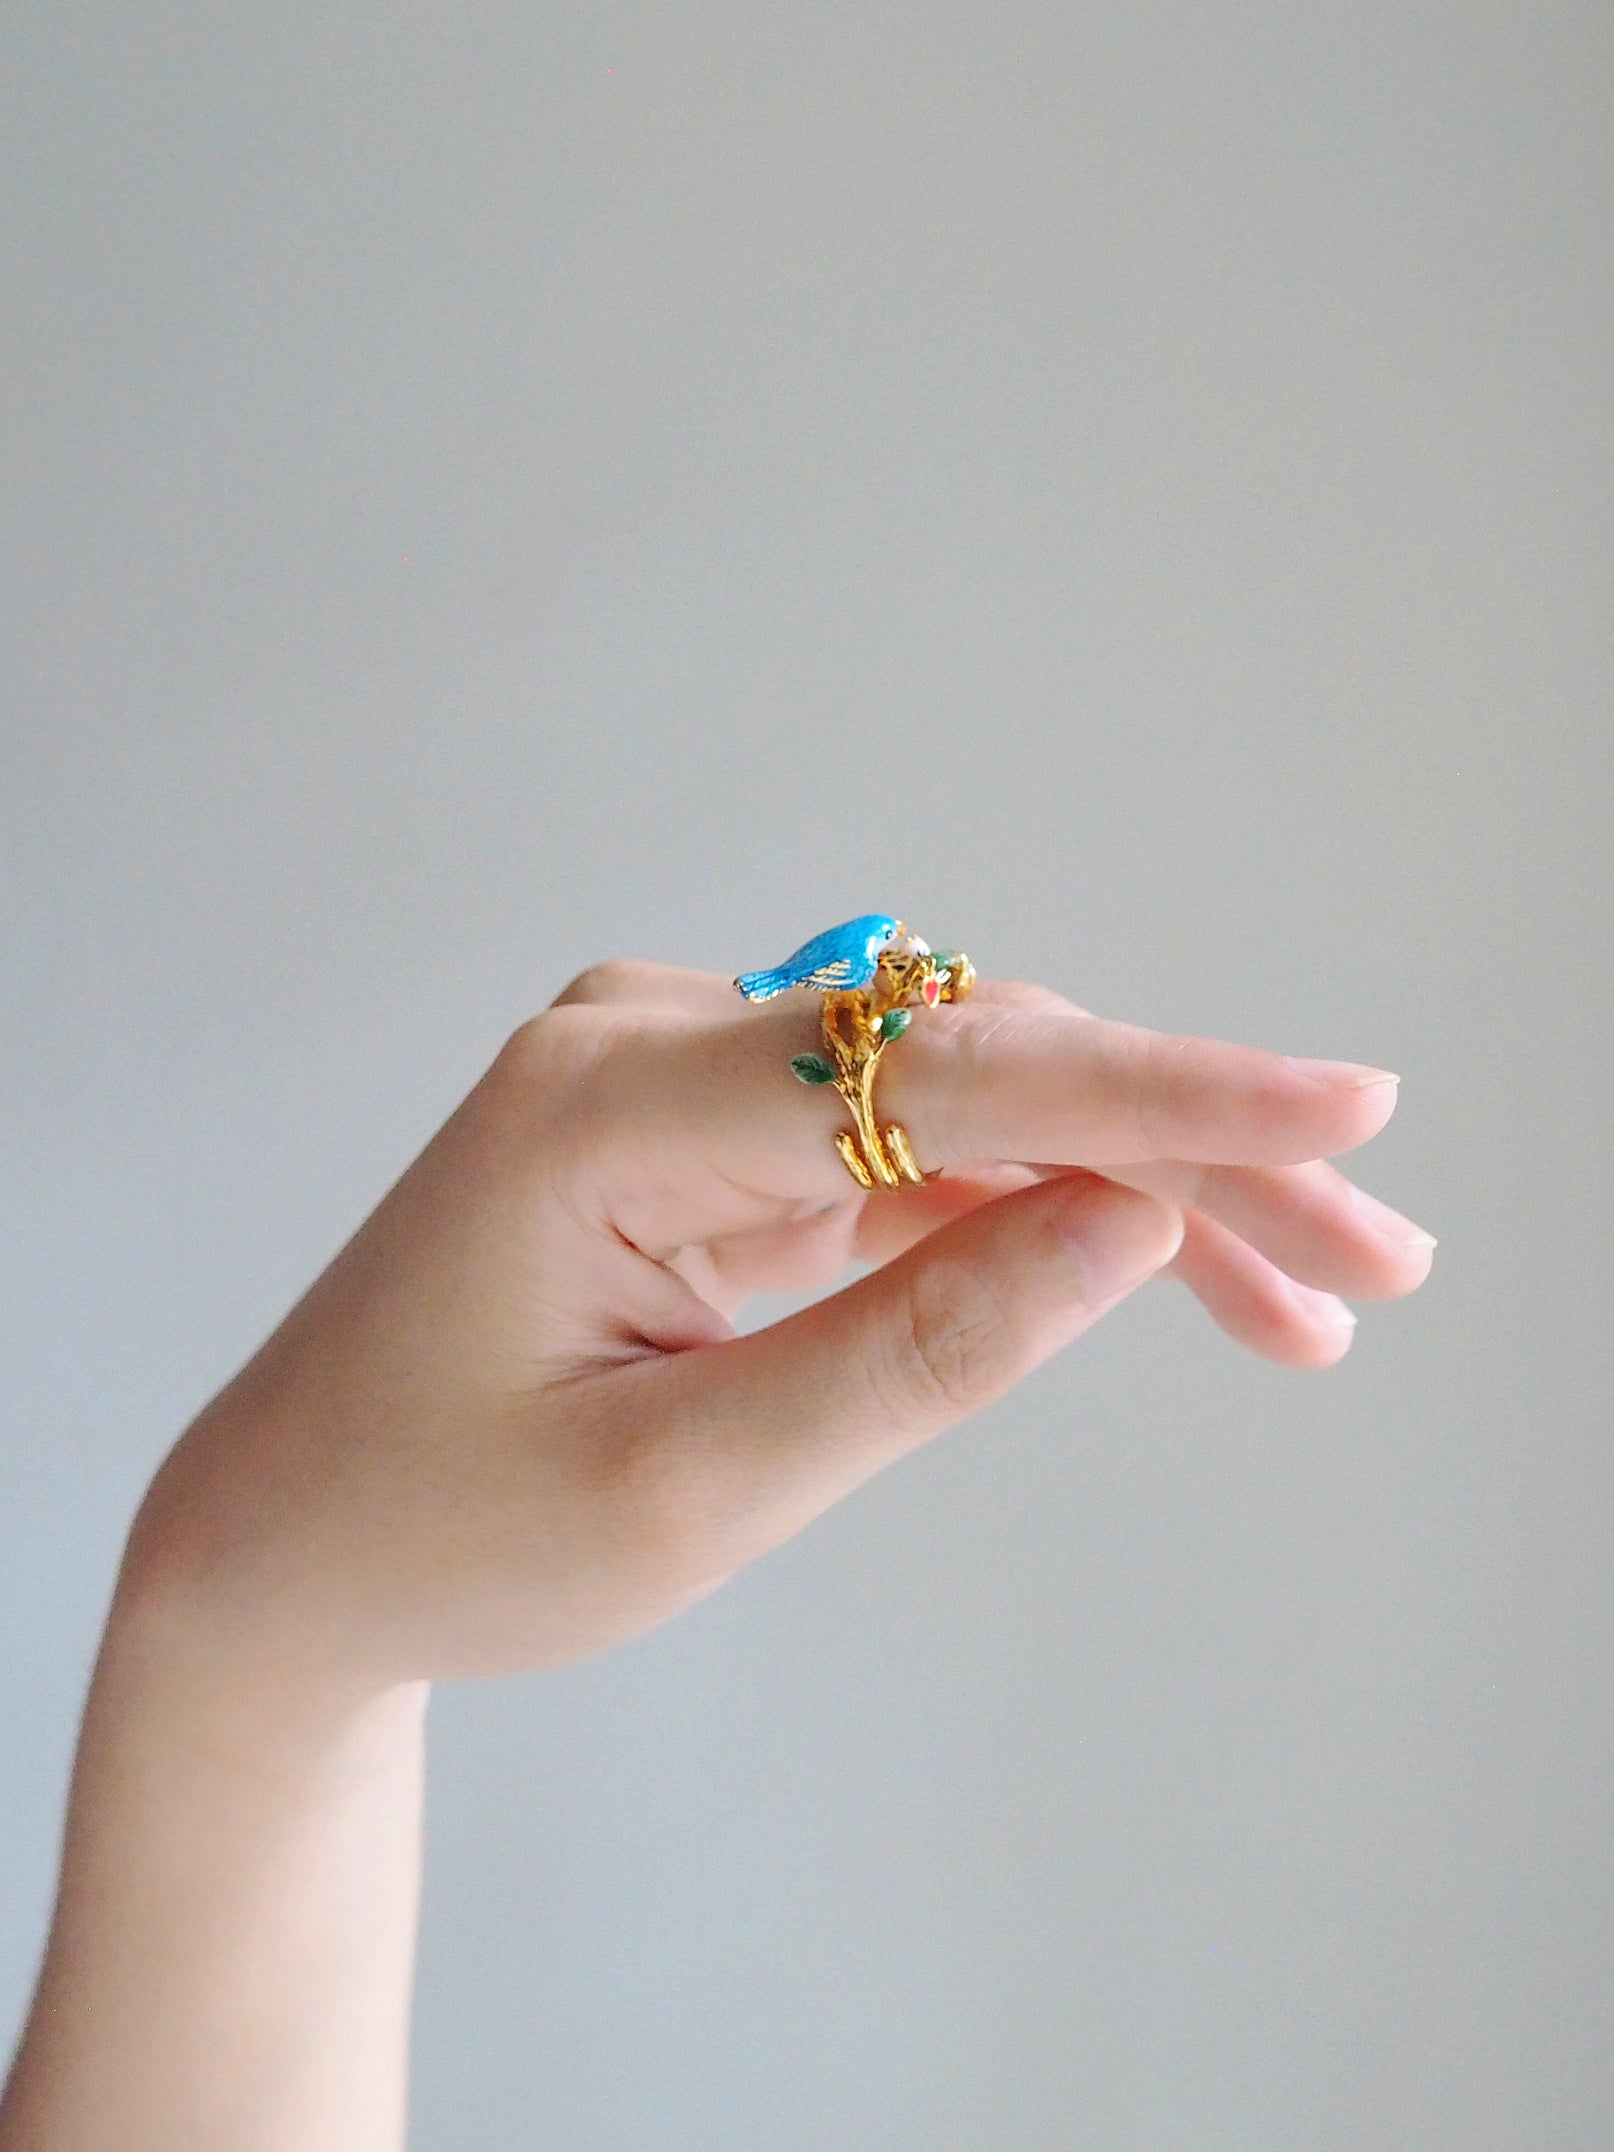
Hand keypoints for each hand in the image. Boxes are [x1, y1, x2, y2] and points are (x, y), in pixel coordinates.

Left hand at [125, 963, 1432, 1692]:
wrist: (287, 1541)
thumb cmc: (443, 1529)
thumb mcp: (688, 1491)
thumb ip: (915, 1350)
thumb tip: (1128, 1221)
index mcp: (606, 1105)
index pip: (935, 1072)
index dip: (1160, 1089)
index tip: (1342, 1104)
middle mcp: (650, 1038)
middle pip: (976, 1067)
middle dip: (1188, 1153)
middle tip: (1371, 1261)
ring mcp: (683, 1073)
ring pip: (969, 1102)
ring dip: (1138, 1184)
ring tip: (1312, 1296)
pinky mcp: (712, 1128)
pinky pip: (911, 1146)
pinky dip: (1040, 1209)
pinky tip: (1162, 1270)